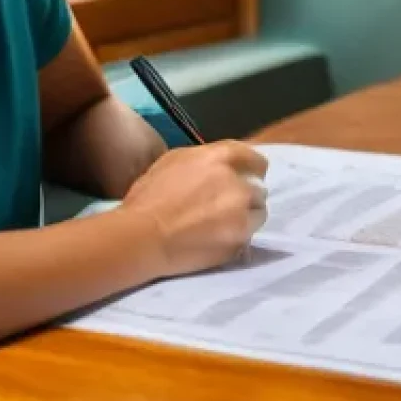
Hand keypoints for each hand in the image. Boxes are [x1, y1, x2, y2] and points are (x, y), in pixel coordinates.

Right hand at [121, 140, 267, 277]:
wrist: (142, 237)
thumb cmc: (150, 196)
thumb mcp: (174, 161)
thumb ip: (205, 159)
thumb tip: (219, 166)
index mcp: (220, 158)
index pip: (254, 159)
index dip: (252, 168)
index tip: (247, 176)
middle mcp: (237, 184)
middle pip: (258, 188)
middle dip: (245, 194)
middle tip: (225, 204)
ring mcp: (241, 215)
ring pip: (258, 213)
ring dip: (245, 216)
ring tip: (221, 223)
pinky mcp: (240, 242)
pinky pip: (247, 236)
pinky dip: (236, 236)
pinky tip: (215, 238)